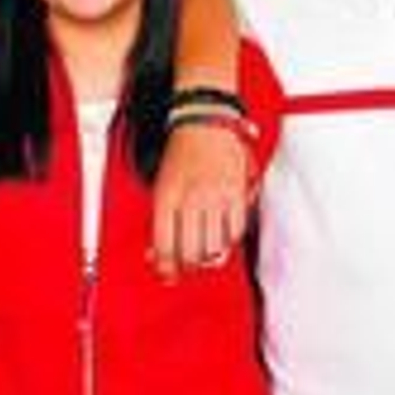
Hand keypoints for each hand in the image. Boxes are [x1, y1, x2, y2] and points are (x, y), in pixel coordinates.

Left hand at [149, 122, 249, 279]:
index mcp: (167, 196)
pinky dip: (228, 241)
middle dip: (186, 266)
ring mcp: (216, 197)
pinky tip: (221, 237)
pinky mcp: (237, 193)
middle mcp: (192, 198)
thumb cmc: (181, 153)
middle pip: (190, 252)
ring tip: (203, 251)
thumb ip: (161, 220)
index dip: (165, 266)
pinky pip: (235, 231)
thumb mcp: (160, 184)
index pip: (164, 245)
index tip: (166, 272)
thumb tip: (158, 255)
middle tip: (185, 264)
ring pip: (214, 246)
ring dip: (207, 257)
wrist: (205, 122)